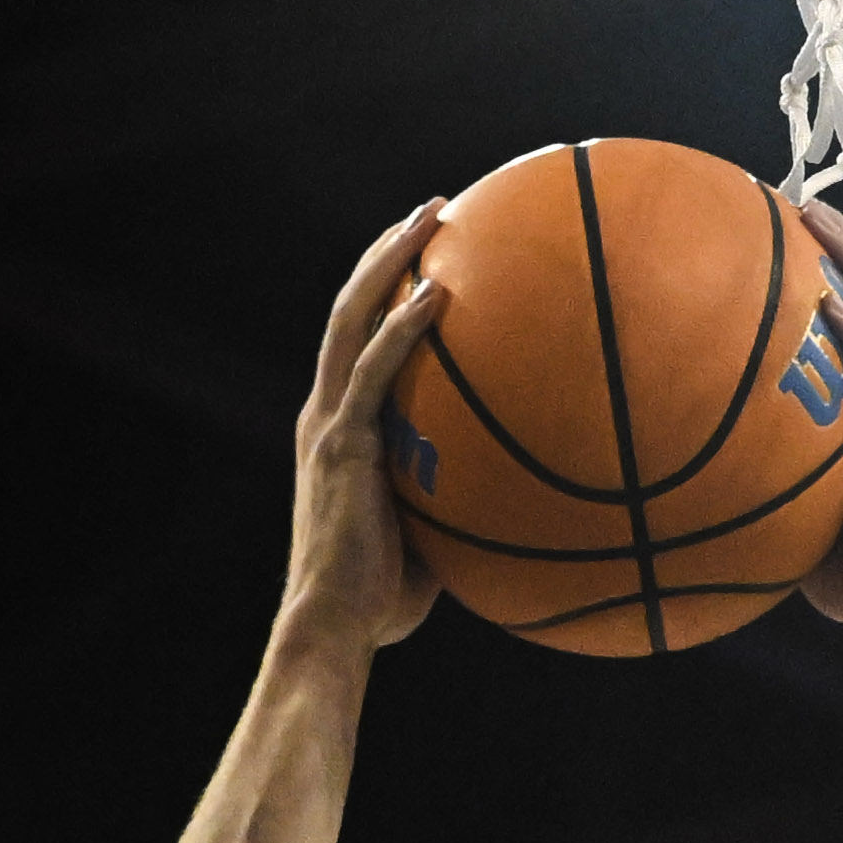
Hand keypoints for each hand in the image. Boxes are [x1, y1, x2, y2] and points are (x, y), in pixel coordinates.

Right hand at [282, 211, 444, 656]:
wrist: (331, 631)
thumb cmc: (377, 607)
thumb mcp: (426, 545)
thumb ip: (458, 507)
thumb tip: (519, 502)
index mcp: (335, 433)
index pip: (355, 346)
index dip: (382, 295)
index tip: (424, 259)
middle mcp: (323, 415)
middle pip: (348, 310)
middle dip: (386, 253)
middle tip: (432, 211)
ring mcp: (328, 425)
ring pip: (352, 319)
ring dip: (390, 261)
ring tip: (431, 216)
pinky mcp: (341, 444)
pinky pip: (375, 371)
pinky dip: (403, 327)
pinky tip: (438, 291)